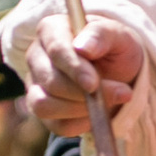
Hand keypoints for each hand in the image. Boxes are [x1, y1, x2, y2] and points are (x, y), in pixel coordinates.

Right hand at [26, 13, 145, 133]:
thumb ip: (101, 35)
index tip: (94, 84)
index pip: (56, 50)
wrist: (120, 73)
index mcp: (51, 30)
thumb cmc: (116, 49)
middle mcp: (36, 55)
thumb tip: (82, 47)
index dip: (75, 69)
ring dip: (79, 110)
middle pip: (50, 81)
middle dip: (83, 93)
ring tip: (107, 104)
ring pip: (43, 105)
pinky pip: (54, 125)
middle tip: (121, 93)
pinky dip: (79, 124)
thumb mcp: (118, 36)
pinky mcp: (41, 109)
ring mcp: (35, 84)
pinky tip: (96, 114)